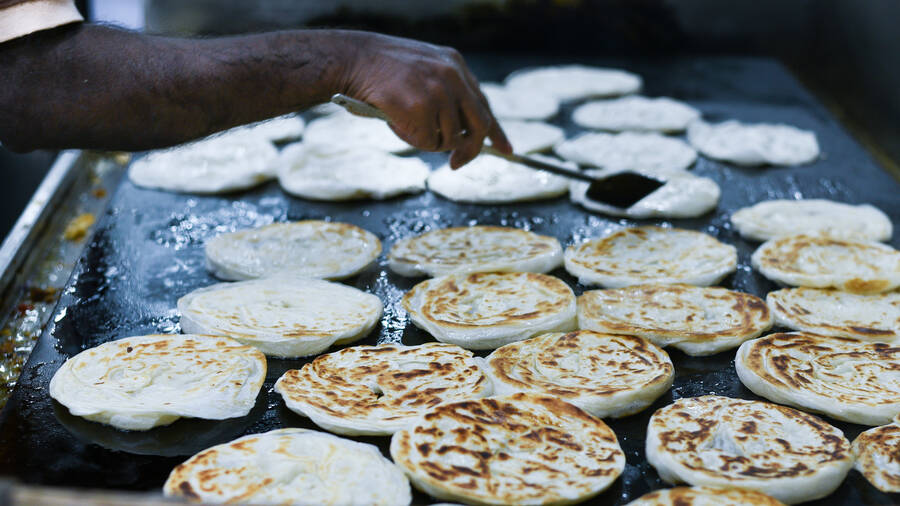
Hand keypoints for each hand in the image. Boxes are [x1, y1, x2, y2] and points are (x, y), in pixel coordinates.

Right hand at [334, 31, 511, 167]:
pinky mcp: (422, 107)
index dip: (495, 131)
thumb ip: (445, 94)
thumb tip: (459, 134)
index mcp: (455, 65)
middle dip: (470, 150)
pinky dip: (412, 140)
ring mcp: (438, 91)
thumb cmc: (382, 71)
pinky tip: (396, 122)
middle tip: (455, 164)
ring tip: (404, 124)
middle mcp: (453, 76)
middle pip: (478, 125)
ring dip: (428, 142)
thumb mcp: (424, 71)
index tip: (506, 150)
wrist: (354, 59)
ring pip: (449, 139)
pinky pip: (427, 142)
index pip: (484, 104)